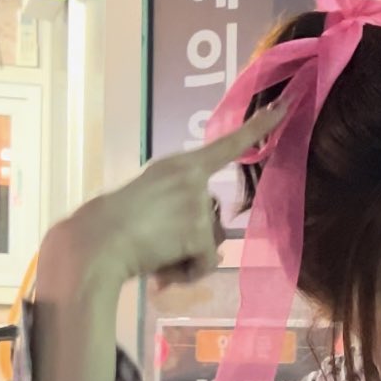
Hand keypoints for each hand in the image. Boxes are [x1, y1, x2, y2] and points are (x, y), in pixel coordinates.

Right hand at [42, 102, 286, 294]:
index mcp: (178, 164)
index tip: (287, 106)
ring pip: (210, 244)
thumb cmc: (113, 229)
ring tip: (153, 256)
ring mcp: (196, 201)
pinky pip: (205, 264)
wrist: (94, 244)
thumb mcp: (151, 208)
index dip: (260, 127)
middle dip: (191, 240)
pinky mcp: (198, 229)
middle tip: (154, 245)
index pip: (228, 143)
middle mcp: (191, 176)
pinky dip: (186, 274)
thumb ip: (181, 217)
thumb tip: (214, 253)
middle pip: (214, 219)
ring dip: (186, 259)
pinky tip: (161, 270)